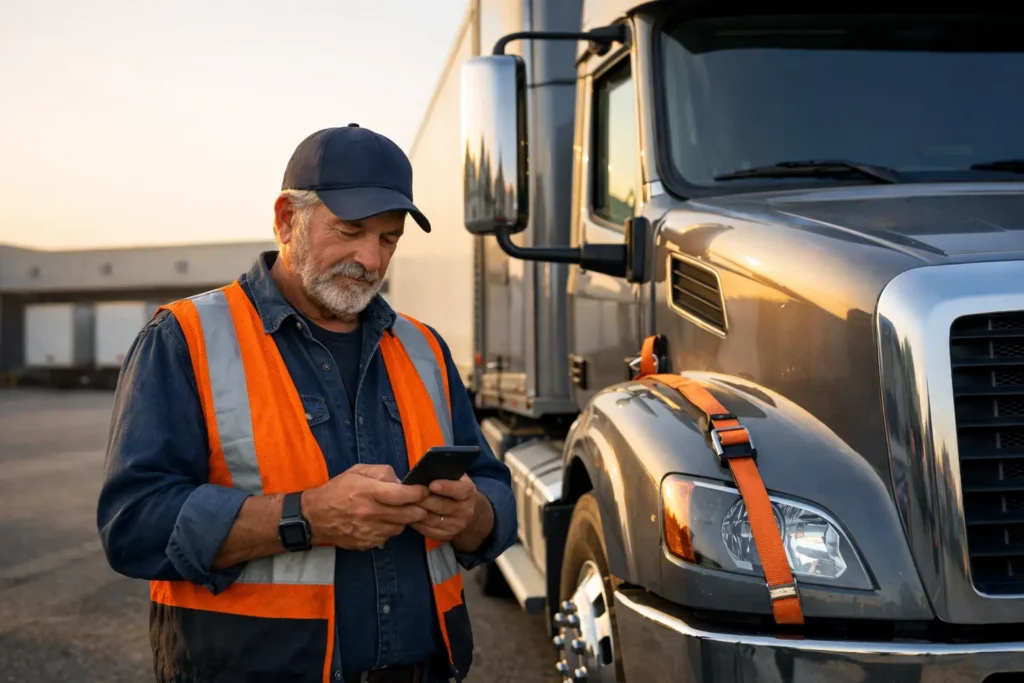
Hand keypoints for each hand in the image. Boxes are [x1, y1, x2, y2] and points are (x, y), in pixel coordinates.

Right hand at [301, 464, 429, 549]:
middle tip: (421, 504)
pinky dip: (390, 530)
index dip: (418, 493)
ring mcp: (368, 530)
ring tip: (398, 512)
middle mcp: (369, 512)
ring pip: (400, 528)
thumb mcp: (358, 471)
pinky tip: (384, 522)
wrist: (315, 516)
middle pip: (407, 515)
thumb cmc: (337, 490)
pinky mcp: (366, 543)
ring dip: (404, 520)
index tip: (424, 490)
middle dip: (419, 509)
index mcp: (367, 491)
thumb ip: (382, 472)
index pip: (402, 495)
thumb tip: (401, 481)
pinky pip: (388, 537)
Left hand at [411, 475, 479, 543]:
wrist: (467, 512)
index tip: (431, 484)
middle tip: (408, 494)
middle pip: (441, 506)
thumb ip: (444, 473)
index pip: (459, 490)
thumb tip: (425, 469)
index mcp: (468, 493)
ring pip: (431, 519)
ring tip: (404, 504)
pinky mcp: (446, 536)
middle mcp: (465, 511)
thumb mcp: (456, 477)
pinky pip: (427, 530)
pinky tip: (407, 515)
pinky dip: (415, 523)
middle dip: (423, 500)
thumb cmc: (455, 488)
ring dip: (415, 512)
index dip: (445, 487)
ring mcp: (456, 526)